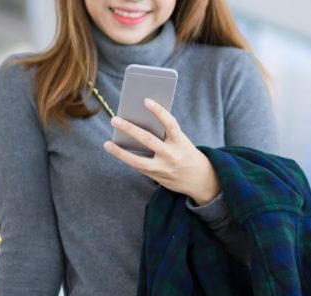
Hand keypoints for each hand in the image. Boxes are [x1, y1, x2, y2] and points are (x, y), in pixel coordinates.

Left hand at [104, 98, 220, 204]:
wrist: (203, 180)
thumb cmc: (187, 154)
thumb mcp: (182, 143)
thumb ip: (165, 135)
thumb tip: (139, 124)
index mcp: (181, 142)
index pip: (170, 123)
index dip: (159, 111)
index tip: (146, 100)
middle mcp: (173, 155)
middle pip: (148, 140)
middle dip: (130, 129)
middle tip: (114, 119)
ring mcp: (165, 169)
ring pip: (139, 161)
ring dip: (120, 152)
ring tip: (107, 144)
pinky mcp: (158, 178)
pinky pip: (140, 168)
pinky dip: (128, 159)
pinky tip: (117, 152)